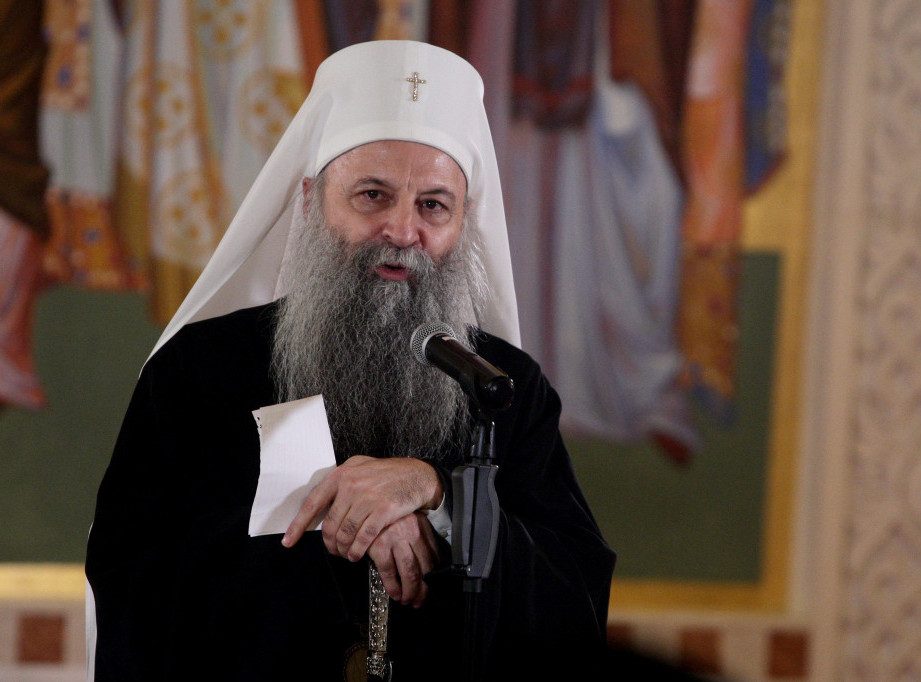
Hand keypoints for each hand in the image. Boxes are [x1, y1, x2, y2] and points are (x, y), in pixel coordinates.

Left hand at [281, 455, 442, 560]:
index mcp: (342, 474)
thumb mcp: (361, 468)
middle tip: (333, 551)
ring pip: (345, 533)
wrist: (418, 475)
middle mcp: (352, 484)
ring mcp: (368, 497)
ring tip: (346, 554)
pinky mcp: (383, 510)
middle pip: (330, 523)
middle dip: (329, 543)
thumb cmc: (389, 474)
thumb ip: (342, 482)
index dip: (298, 524)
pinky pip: (363, 537)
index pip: (313, 502)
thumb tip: (324, 503)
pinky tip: (357, 554)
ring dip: (343, 549)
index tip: (288, 541)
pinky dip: (358, 549)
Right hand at [368, 511, 438, 606]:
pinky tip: (395, 594)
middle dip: (424, 589)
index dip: (433, 576)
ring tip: (408, 600)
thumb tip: (427, 563)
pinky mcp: (379, 546)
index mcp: (421, 525)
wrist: (362, 504)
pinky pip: (389, 572)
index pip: (434, 556)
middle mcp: (411, 532)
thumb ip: (417, 536)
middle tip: (420, 600)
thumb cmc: (384, 515)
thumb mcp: (406, 519)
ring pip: (410, 573)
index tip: (431, 586)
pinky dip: (393, 587)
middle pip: (424, 568)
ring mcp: (395, 539)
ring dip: (410, 592)